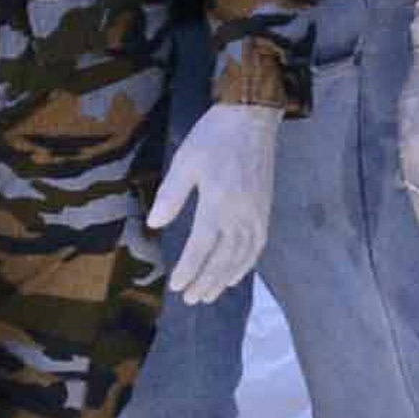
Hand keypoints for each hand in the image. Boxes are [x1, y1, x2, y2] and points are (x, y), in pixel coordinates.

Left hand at [151, 98, 282, 303]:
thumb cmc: (214, 137)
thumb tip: (154, 224)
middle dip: (205, 282)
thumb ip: (171, 196)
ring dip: (224, 279)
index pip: (201, 247)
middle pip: (222, 259)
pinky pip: (257, 247)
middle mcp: (240, 215)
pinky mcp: (265, 211)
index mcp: (218, 204)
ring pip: (241, 258)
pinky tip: (234, 276)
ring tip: (209, 295)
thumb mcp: (185, 161)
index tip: (176, 286)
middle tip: (190, 299)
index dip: (188, 270)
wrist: (253, 118)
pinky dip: (245, 265)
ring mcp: (256, 215)